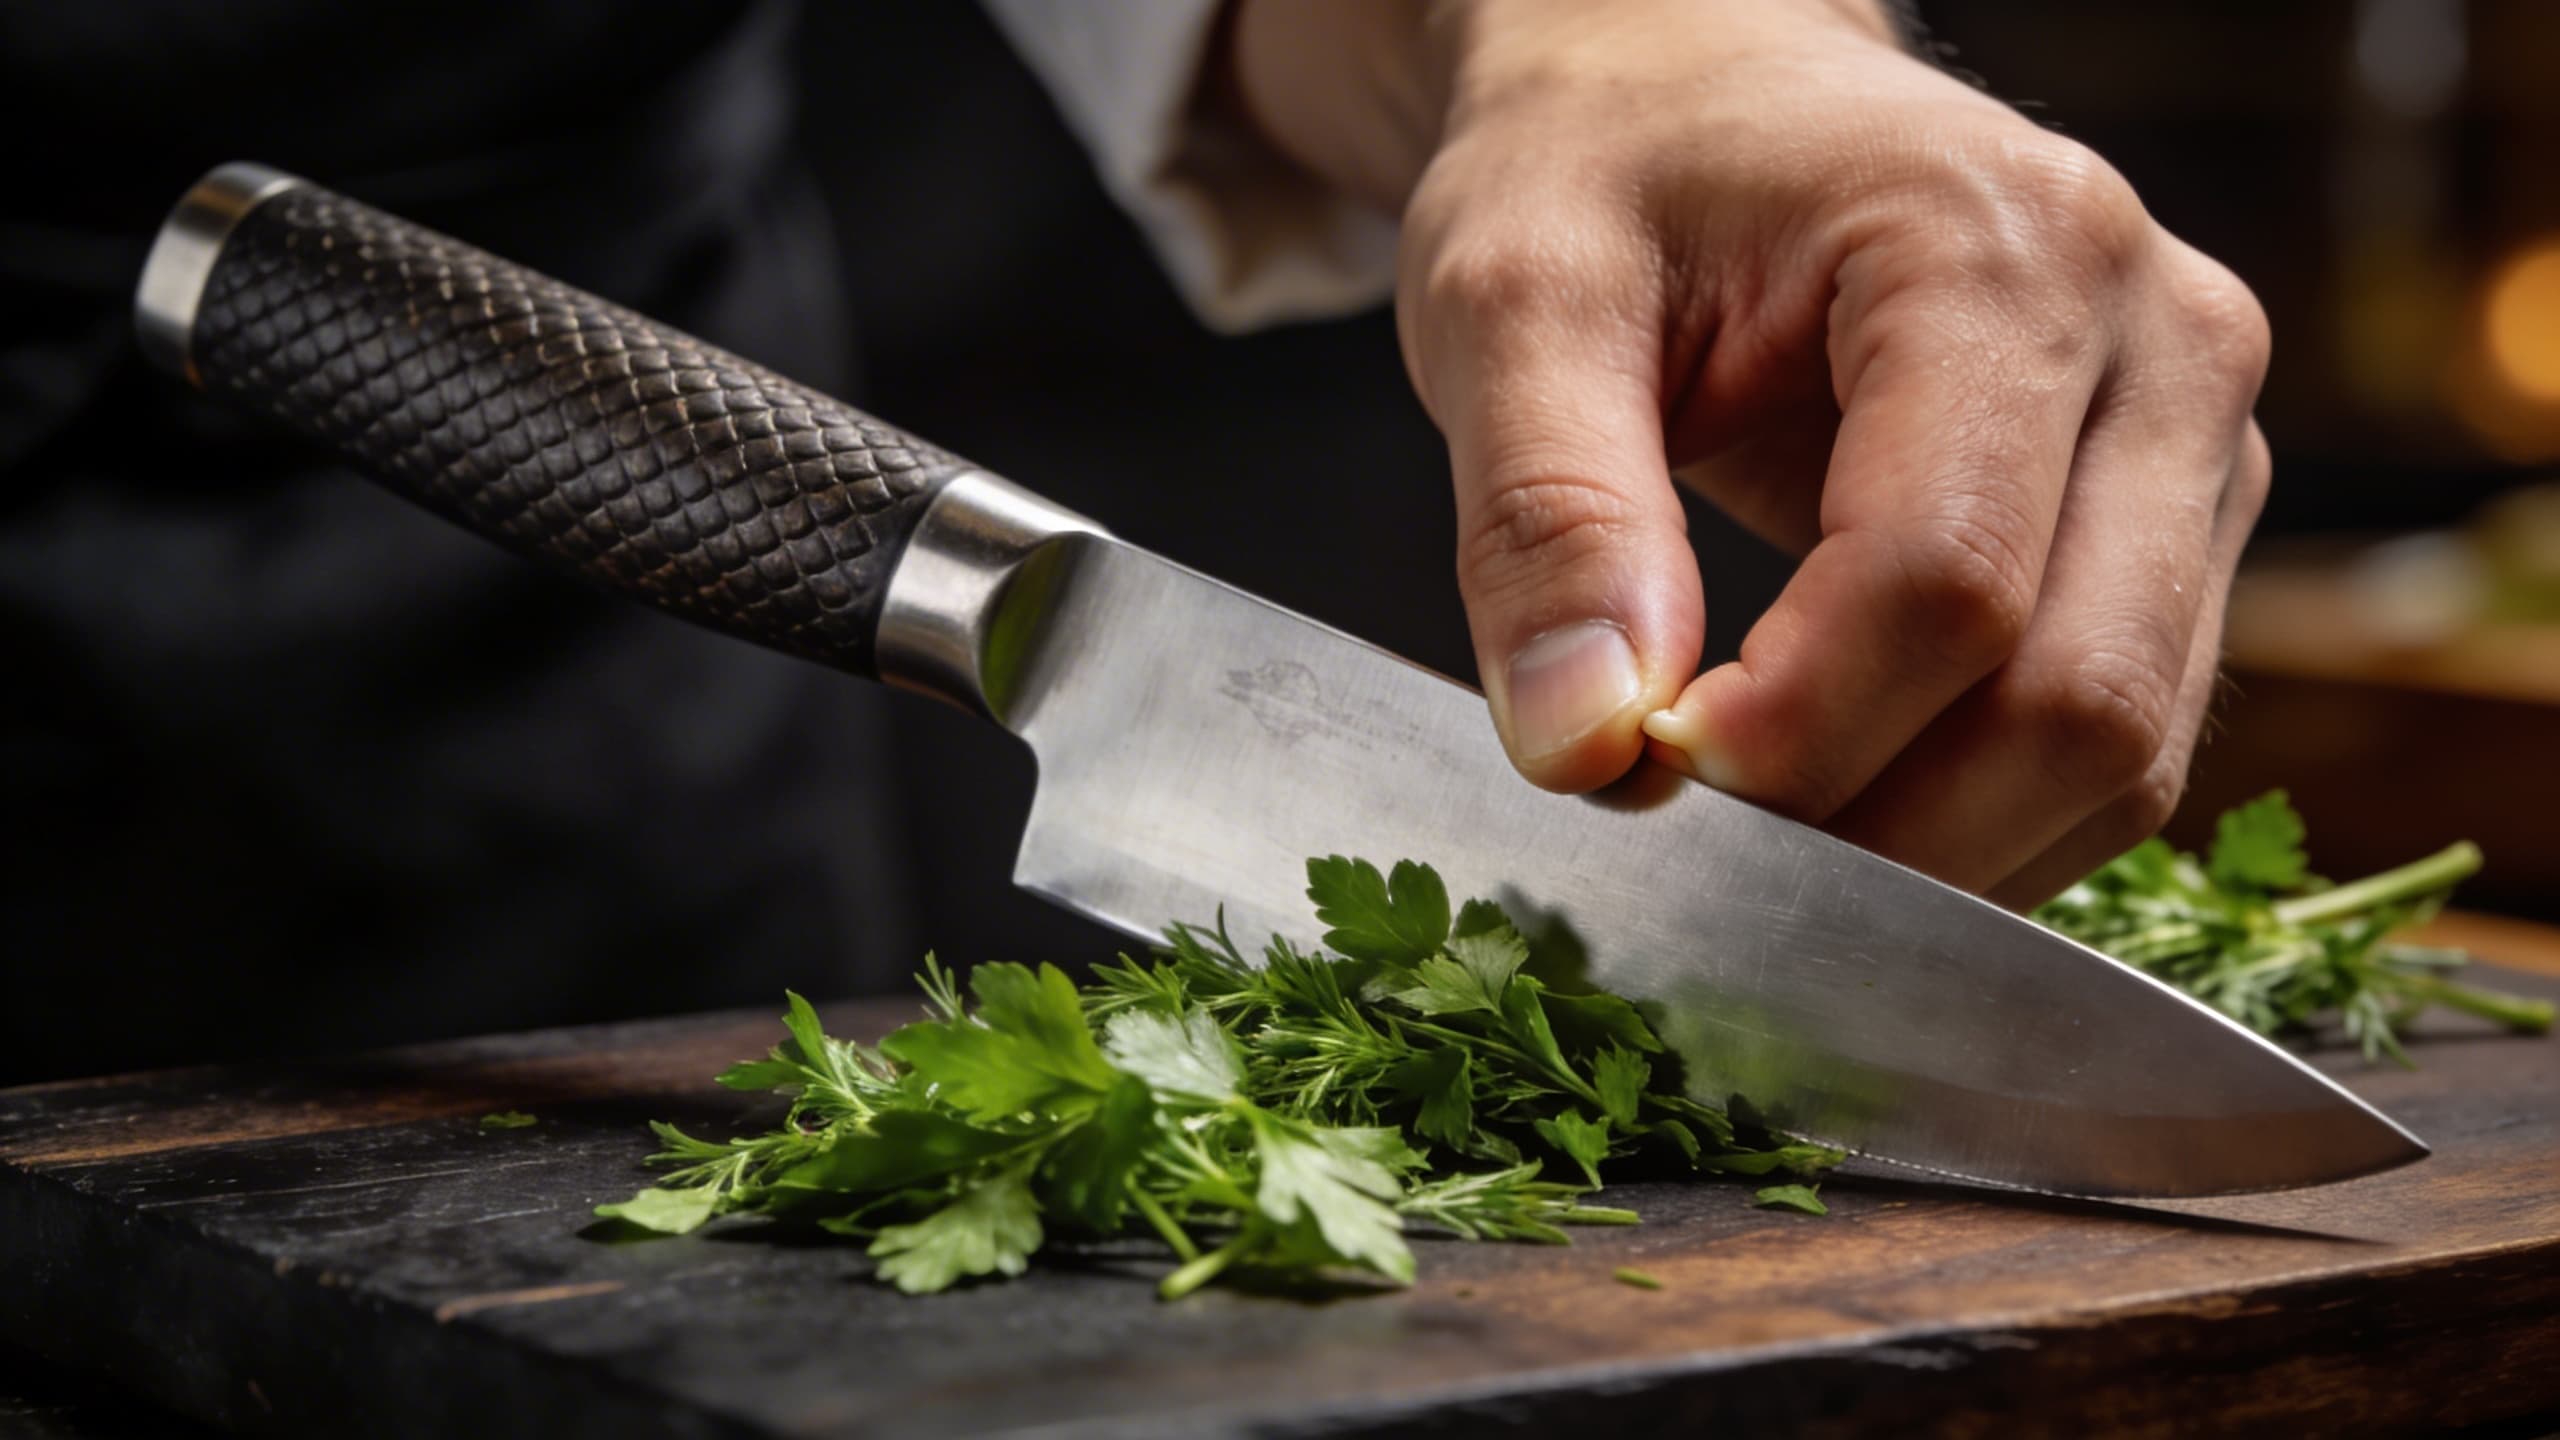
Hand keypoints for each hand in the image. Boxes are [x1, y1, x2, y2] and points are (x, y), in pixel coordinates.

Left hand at [1229, 0, 2271, 905]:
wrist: (1699, 86)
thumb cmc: (1611, 167)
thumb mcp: (1515, 297)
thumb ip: (1547, 517)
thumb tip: (1588, 750)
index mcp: (2002, 250)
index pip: (1945, 578)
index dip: (1798, 732)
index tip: (1643, 774)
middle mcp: (2161, 341)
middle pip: (2076, 695)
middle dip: (1877, 833)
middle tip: (1696, 859)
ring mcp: (2196, 439)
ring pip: (2124, 750)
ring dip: (1939, 854)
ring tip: (1756, 845)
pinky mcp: (2180, 524)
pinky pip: (2121, 738)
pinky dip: (1984, 818)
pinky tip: (1845, 811)